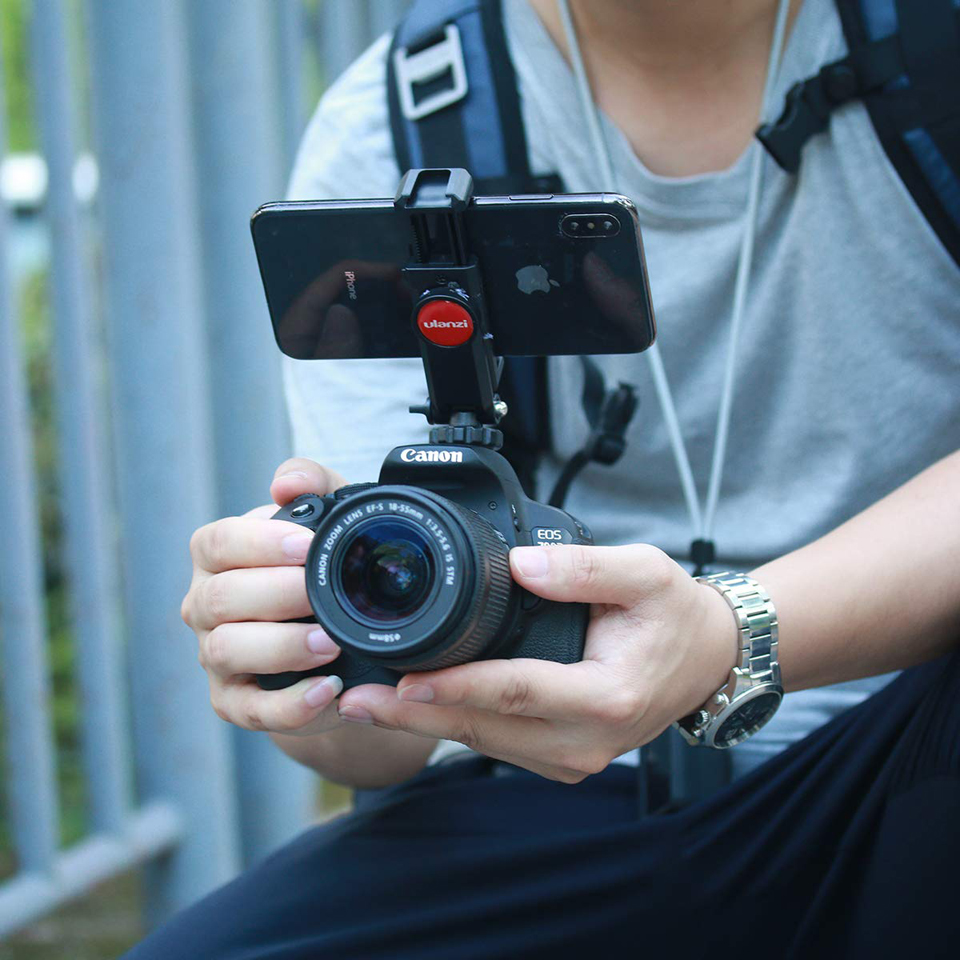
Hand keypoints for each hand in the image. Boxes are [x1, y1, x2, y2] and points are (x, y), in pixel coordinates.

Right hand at [181, 458, 348, 735]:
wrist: (332, 636)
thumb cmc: (319, 566)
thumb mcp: (325, 520)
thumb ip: (313, 484)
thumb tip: (286, 483)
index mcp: (219, 556)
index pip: (216, 543)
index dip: (257, 542)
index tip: (306, 545)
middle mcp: (206, 605)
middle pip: (219, 598)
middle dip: (274, 595)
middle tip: (321, 595)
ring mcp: (215, 656)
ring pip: (227, 652)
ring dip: (281, 648)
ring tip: (330, 643)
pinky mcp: (235, 702)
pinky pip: (252, 711)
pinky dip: (290, 705)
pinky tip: (328, 691)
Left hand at [336, 544, 737, 781]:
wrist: (706, 658)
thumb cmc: (675, 615)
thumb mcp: (644, 573)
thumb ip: (584, 569)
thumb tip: (520, 565)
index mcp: (606, 696)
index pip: (514, 691)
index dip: (453, 686)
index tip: (399, 679)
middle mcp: (586, 741)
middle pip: (486, 728)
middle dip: (415, 715)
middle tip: (353, 698)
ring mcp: (574, 757)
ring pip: (485, 742)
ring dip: (425, 725)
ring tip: (366, 702)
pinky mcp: (563, 758)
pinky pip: (499, 744)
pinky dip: (455, 725)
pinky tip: (415, 708)